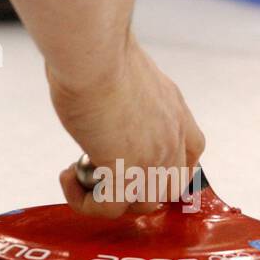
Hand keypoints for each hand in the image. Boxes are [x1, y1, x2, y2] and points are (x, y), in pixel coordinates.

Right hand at [48, 37, 204, 216]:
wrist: (94, 53)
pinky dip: (85, 202)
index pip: (192, 152)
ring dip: (110, 197)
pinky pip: (109, 209)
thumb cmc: (99, 50)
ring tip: (80, 174)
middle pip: (170, 187)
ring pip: (143, 206)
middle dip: (137, 188)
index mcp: (174, 110)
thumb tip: (102, 101)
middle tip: (104, 171)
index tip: (139, 162)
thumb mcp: (124, 73)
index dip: (167, 166)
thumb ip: (124, 95)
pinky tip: (67, 177)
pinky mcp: (127, 173)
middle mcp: (172, 137)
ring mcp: (154, 159)